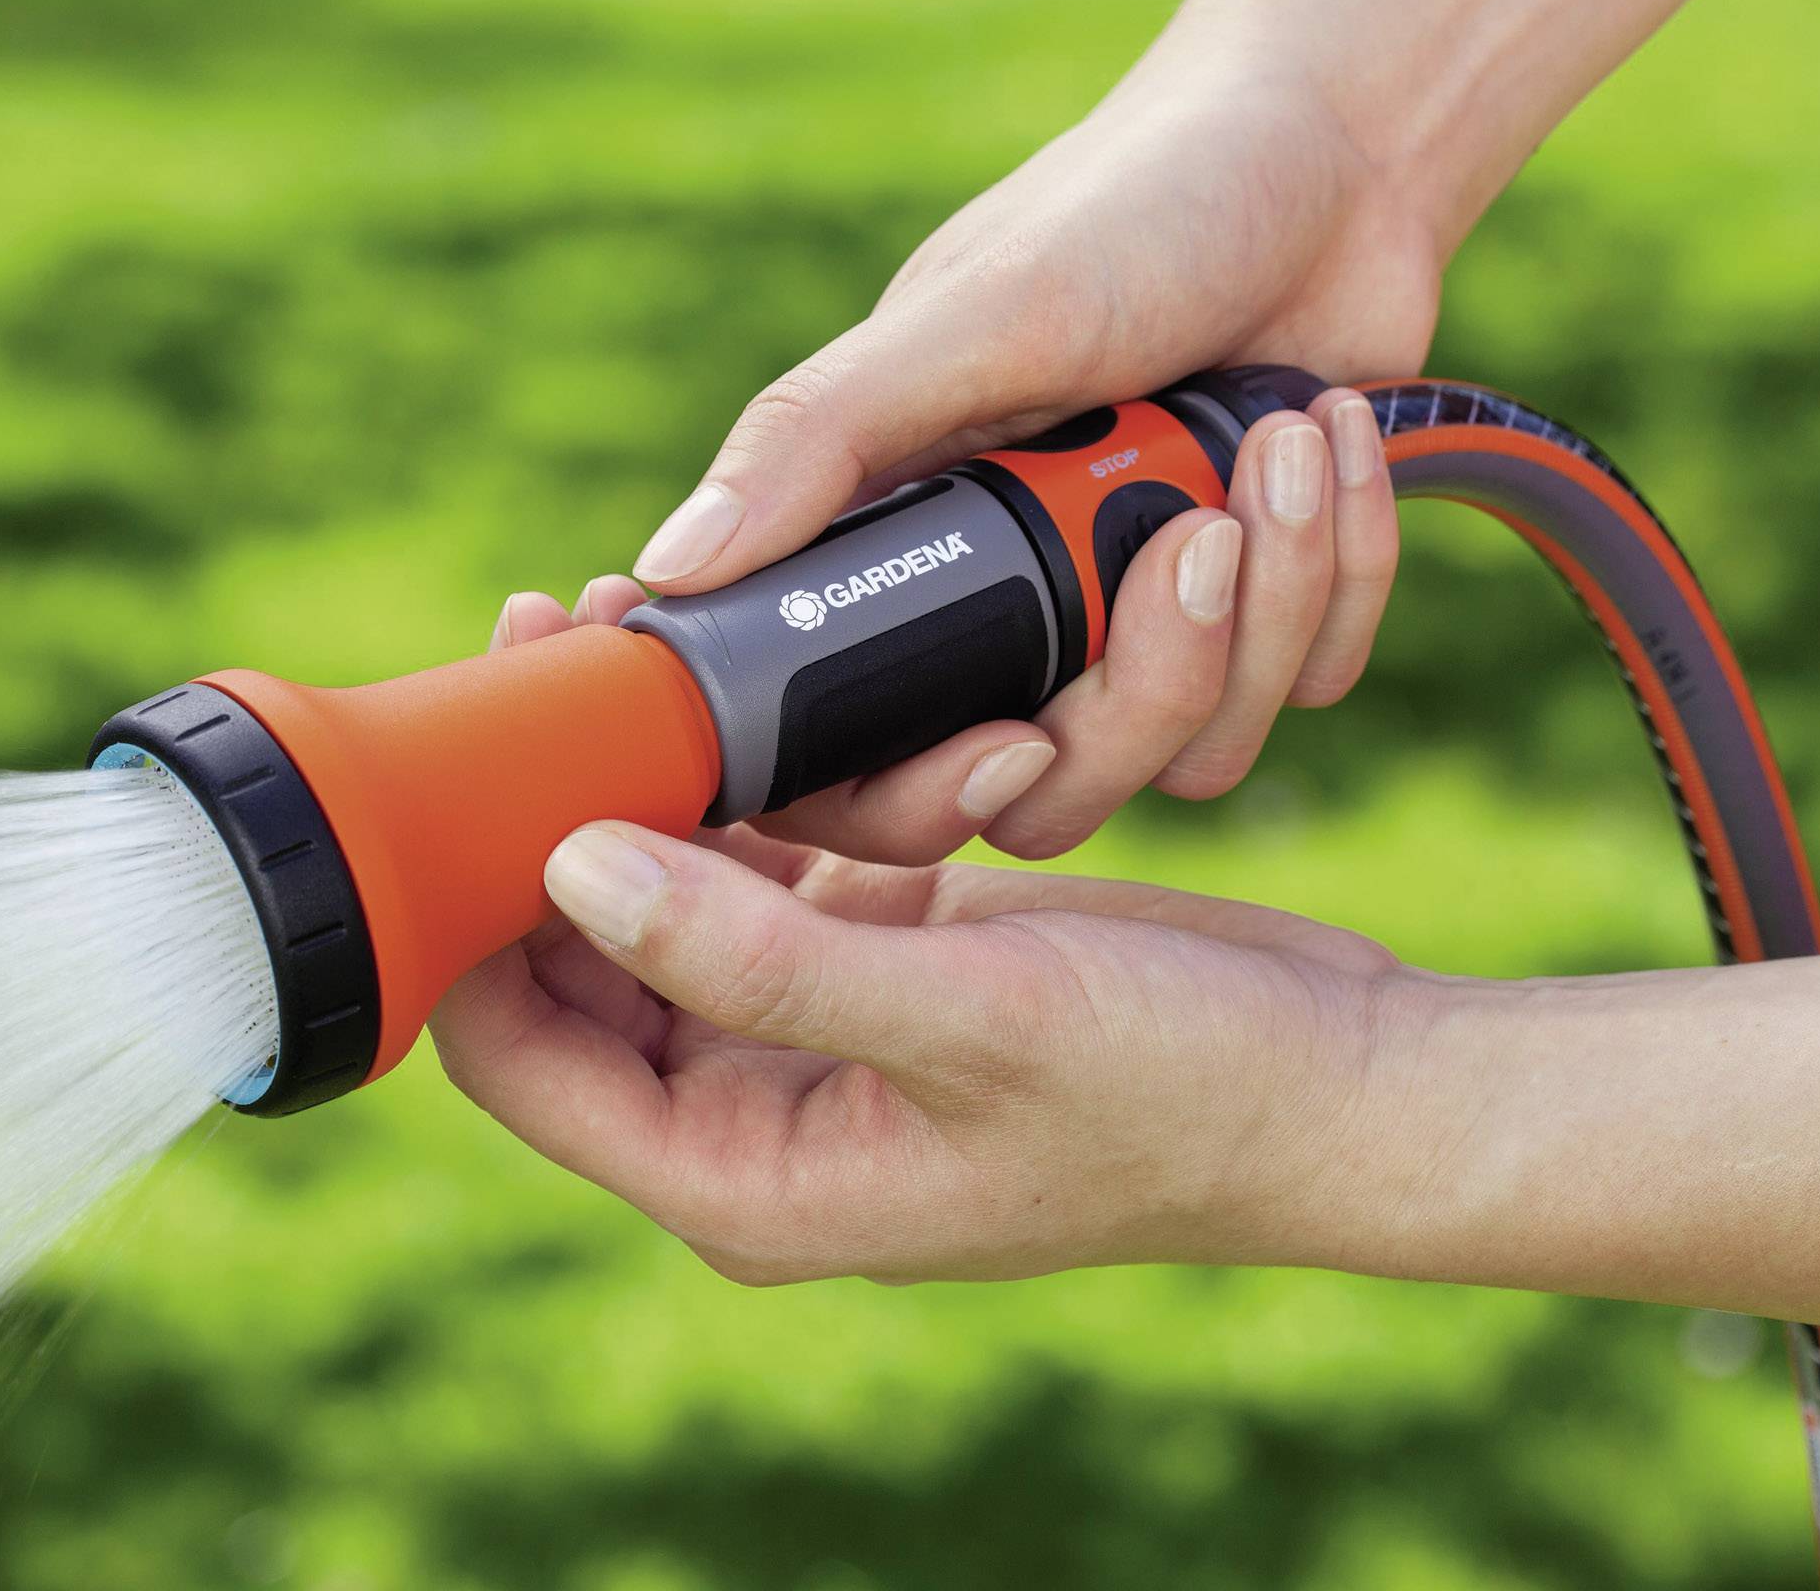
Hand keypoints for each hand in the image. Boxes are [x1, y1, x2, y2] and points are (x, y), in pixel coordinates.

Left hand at [434, 588, 1402, 1285]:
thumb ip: (758, 960)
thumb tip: (566, 868)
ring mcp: (814, 1045)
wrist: (1343, 1082)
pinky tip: (763, 692)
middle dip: (558, 814)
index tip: (484, 738)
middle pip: (575, 967)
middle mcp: (755, 1123)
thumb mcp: (969, 1016)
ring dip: (657, 782)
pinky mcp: (879, 970)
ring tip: (649, 638)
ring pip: (671, 901)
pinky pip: (769, 872)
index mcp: (742, 1180)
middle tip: (560, 648)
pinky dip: (762, 789)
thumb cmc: (1182, 1085)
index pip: (522, 1058)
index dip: (477, 903)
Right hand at [629, 57, 1413, 862]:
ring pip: (1193, 758)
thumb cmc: (1132, 212)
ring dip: (1266, 601)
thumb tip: (665, 574)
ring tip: (1278, 440)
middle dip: (1147, 684)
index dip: (917, 796)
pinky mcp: (1259, 627)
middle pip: (1047, 792)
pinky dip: (1339, 569)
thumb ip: (818, 443)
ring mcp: (1136, 636)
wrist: (1336, 162)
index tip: (1012, 739)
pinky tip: (1323, 441)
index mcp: (902, 560)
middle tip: (1194, 537)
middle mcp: (1009, 621)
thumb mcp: (971, 316)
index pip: (856, 768)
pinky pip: (1304, 689)